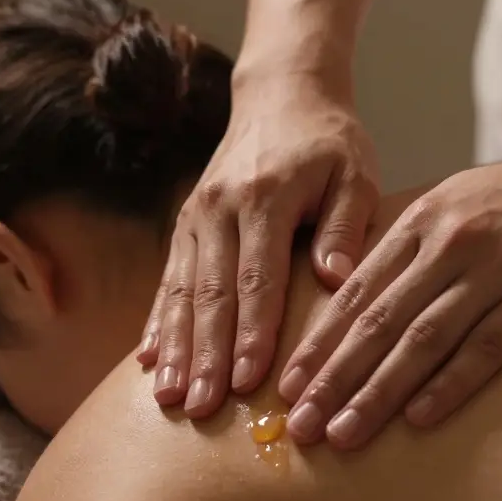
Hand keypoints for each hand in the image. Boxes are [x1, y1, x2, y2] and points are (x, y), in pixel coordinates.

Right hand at [139, 72, 379, 417]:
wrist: (282, 93)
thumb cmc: (329, 142)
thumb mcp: (354, 174)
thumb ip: (345, 226)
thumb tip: (336, 280)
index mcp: (265, 198)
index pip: (257, 278)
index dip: (251, 332)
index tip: (247, 380)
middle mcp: (220, 209)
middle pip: (210, 293)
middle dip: (203, 354)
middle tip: (200, 407)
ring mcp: (196, 216)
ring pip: (181, 292)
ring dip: (173, 348)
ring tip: (168, 397)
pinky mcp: (186, 223)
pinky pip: (168, 280)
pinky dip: (157, 322)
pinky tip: (147, 361)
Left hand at [277, 132, 501, 448]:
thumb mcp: (457, 201)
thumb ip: (412, 244)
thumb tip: (362, 292)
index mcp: (423, 222)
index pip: (355, 292)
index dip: (318, 343)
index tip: (287, 386)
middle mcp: (449, 244)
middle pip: (377, 321)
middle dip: (332, 377)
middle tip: (300, 425)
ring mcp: (496, 269)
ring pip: (422, 339)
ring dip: (377, 391)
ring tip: (344, 433)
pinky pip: (488, 346)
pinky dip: (450, 384)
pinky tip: (419, 419)